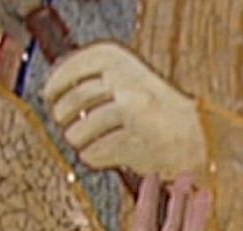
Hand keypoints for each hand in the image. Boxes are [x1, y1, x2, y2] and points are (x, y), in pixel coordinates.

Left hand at [42, 42, 205, 177]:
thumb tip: (52, 94)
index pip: (79, 64)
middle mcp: (128, 81)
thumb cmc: (150, 112)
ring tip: (88, 142)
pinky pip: (95, 154)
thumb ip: (92, 81)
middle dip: (64, 116)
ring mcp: (134, 111)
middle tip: (66, 124)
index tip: (48, 96)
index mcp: (123, 61)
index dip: (59, 81)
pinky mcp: (137, 141)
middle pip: (74, 100)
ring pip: (80, 131)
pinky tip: (102, 154)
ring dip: (79, 141)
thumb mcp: (124, 81)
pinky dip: (93, 158)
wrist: (193, 136)